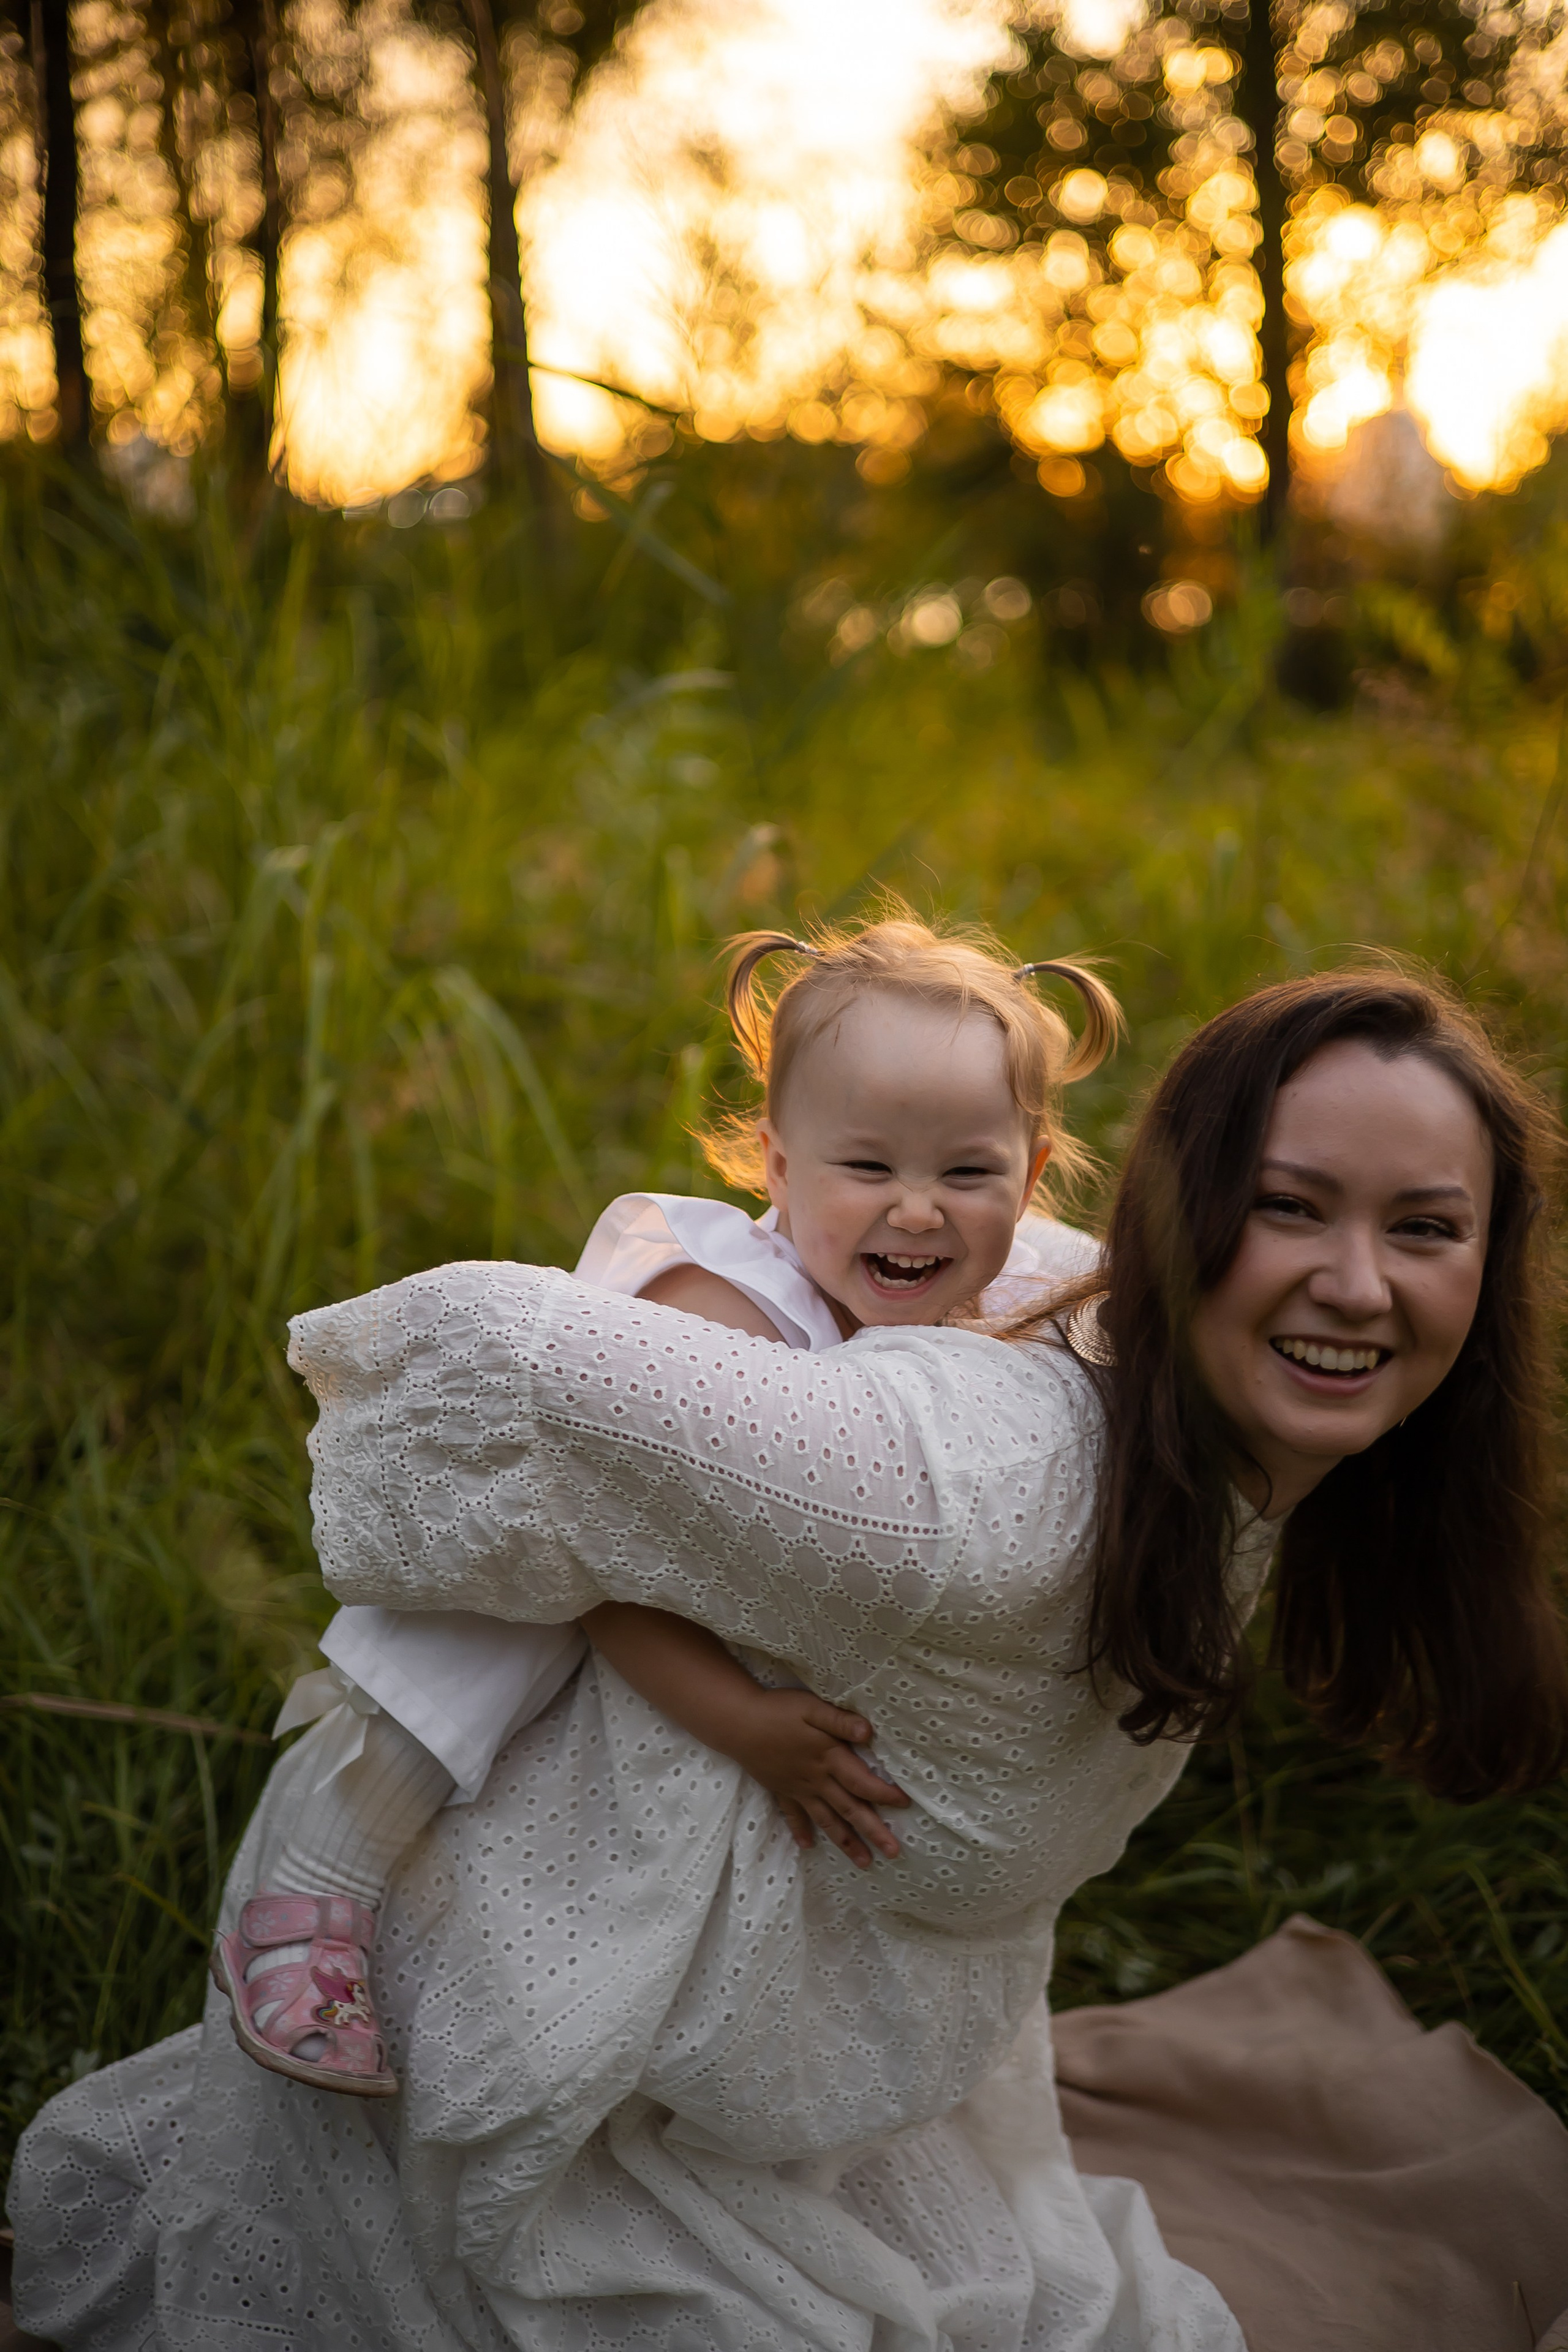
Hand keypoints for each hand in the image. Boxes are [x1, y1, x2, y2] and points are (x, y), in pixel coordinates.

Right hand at [725, 1690, 910, 1869]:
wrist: (737, 1723)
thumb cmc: (777, 1711)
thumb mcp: (811, 1708)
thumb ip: (840, 1721)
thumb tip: (868, 1732)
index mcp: (828, 1758)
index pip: (862, 1782)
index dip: (884, 1794)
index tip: (905, 1805)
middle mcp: (817, 1780)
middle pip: (850, 1810)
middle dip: (873, 1832)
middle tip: (894, 1853)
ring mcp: (798, 1789)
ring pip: (827, 1820)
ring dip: (846, 1842)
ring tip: (864, 1863)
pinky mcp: (781, 1789)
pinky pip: (794, 1815)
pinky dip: (801, 1831)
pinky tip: (808, 1846)